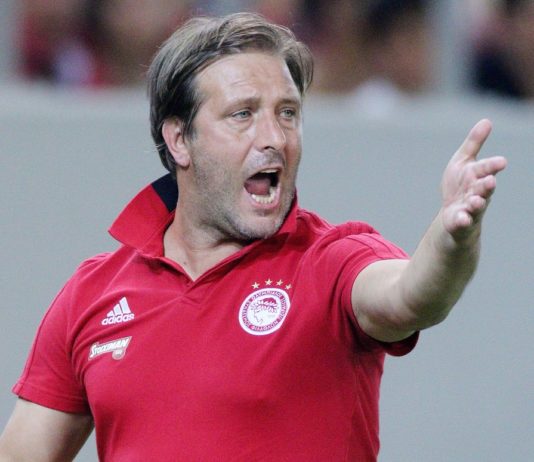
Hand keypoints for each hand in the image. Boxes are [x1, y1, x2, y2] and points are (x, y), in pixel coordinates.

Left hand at [441, 119, 506, 240]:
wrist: (453, 214)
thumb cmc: (460, 185)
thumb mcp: (463, 161)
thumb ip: (474, 143)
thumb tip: (487, 121)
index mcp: (477, 176)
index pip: (486, 169)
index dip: (492, 165)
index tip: (501, 162)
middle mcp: (477, 192)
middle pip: (483, 188)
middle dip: (486, 185)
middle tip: (490, 181)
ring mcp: (470, 208)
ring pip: (476, 205)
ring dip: (476, 203)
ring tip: (475, 201)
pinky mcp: (460, 221)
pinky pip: (462, 221)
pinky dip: (462, 220)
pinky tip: (461, 218)